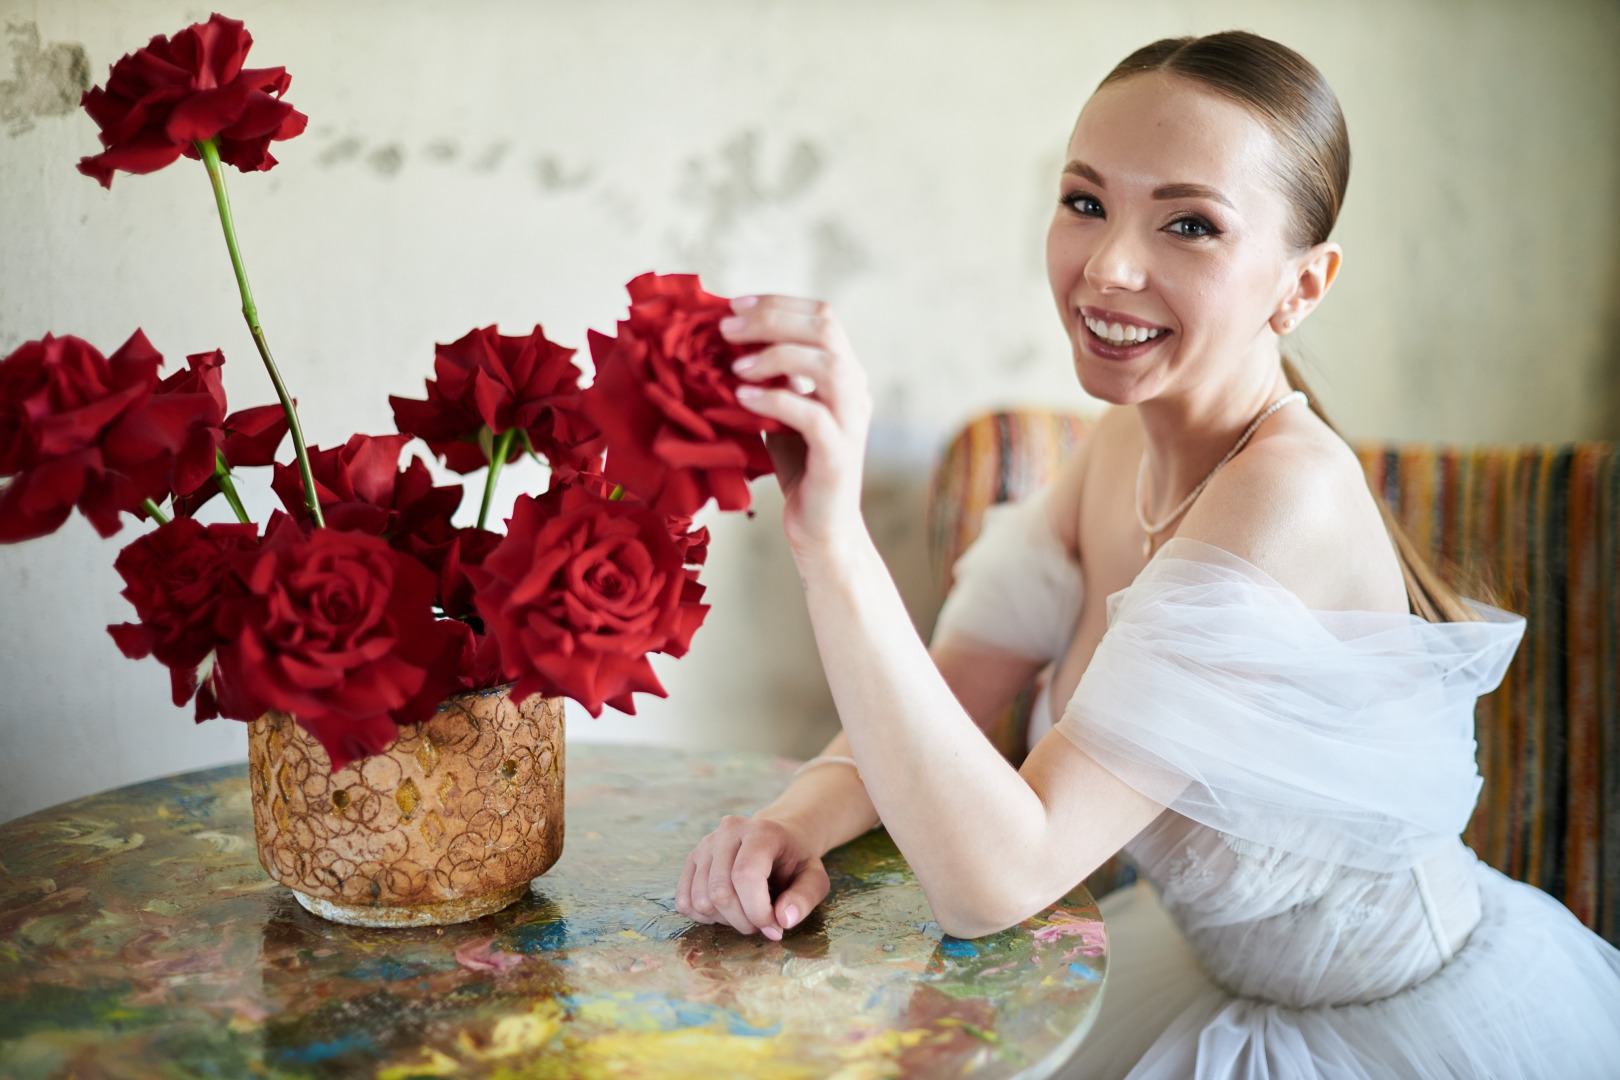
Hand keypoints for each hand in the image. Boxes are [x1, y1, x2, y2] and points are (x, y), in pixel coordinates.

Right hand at [674, 813, 829, 939]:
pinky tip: (726, 910)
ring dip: (725, 921)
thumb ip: (804, 898)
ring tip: (746, 913)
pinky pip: (684, 900)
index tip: (775, 927)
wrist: (778, 838)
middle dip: (743, 921)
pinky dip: (704, 916)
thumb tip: (782, 921)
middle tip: (762, 923)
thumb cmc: (796, 861)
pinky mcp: (692, 858)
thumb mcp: (815, 878)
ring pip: (701, 900)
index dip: (757, 911)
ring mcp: (706, 843)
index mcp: (761, 831)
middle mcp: (728, 831)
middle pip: (720, 892)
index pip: (745, 876)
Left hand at [720, 295, 872, 558]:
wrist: (822, 527)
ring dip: (775, 355)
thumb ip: (769, 377)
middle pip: (825, 328)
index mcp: (845, 373)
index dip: (778, 303)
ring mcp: (851, 420)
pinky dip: (774, 400)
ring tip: (734, 366)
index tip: (734, 306)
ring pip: (828, 364)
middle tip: (726, 329)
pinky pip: (812, 414)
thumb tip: (727, 340)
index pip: (822, 316)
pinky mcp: (839, 454)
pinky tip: (742, 397)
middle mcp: (856, 389)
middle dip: (771, 319)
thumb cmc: (800, 469)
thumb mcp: (780, 411)